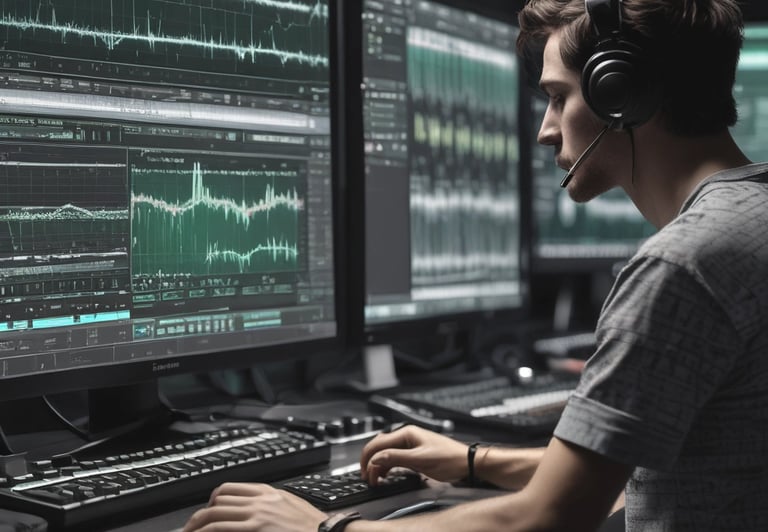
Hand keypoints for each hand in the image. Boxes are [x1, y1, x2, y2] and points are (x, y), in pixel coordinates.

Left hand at [182, 482, 327, 531]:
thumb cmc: (312, 526)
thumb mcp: (291, 506)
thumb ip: (272, 505)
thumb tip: (255, 511)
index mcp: (268, 492)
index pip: (230, 489)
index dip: (214, 500)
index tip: (209, 511)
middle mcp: (260, 500)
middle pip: (219, 500)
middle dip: (201, 514)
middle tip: (193, 527)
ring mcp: (257, 515)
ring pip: (215, 513)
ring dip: (197, 525)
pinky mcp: (255, 529)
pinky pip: (220, 528)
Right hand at [360, 425, 468, 484]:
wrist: (465, 462)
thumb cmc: (449, 458)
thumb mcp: (420, 459)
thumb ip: (397, 458)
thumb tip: (376, 458)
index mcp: (407, 433)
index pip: (379, 443)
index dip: (369, 457)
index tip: (365, 471)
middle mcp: (407, 436)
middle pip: (380, 447)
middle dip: (370, 461)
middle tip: (365, 476)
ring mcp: (410, 445)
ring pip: (386, 453)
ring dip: (378, 465)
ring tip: (374, 478)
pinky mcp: (414, 454)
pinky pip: (394, 458)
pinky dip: (387, 467)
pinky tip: (385, 475)